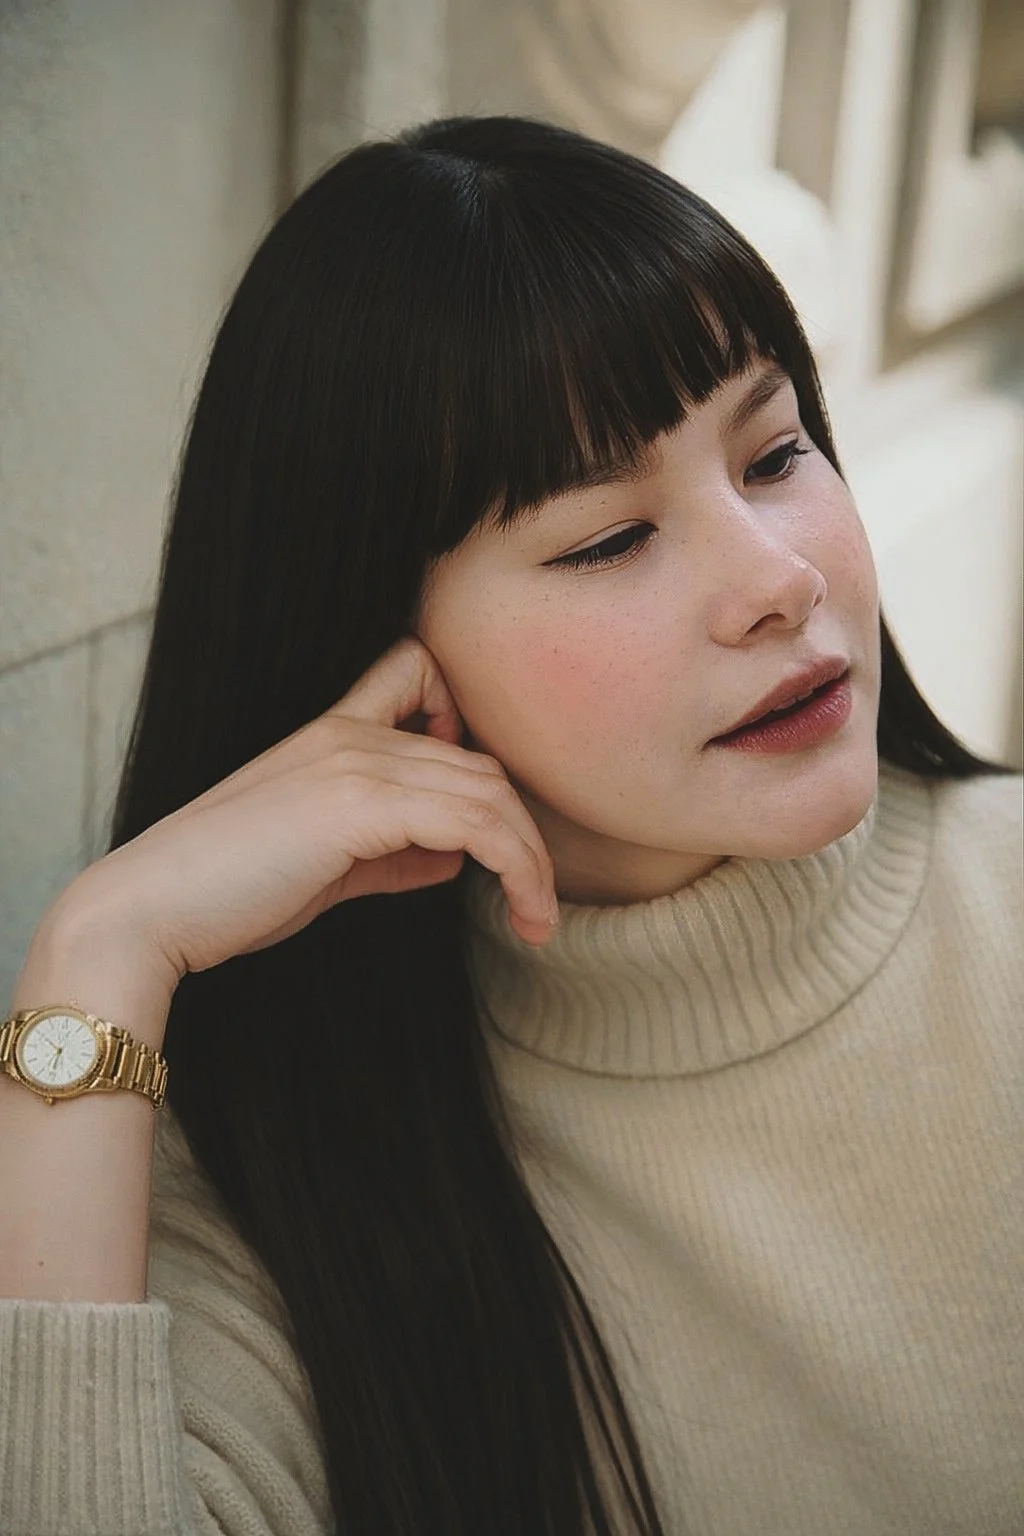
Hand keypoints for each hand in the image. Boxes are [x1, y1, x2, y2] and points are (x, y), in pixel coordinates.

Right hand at [51, 636, 558, 995]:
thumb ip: (392, 855)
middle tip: (537, 901)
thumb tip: (453, 860)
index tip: (472, 807)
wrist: (150, 910)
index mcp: (334, 731)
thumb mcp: (326, 867)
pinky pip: (473, 823)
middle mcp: (350, 734)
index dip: (462, 723)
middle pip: (481, 761)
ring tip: (538, 919)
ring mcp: (354, 763)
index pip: (421, 674)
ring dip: (531, 859)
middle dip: (523, 833)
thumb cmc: (226, 893)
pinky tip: (519, 910)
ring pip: (488, 790)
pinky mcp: (358, 806)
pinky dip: (515, 867)